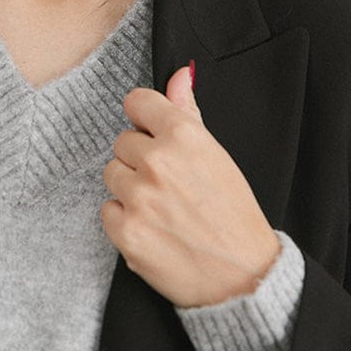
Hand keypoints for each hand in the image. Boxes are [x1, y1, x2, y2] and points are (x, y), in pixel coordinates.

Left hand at [101, 64, 279, 307]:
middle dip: (140, 160)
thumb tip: (179, 74)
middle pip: (122, 142)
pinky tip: (152, 228)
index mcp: (184, 136)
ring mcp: (139, 197)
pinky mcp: (126, 231)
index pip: (137, 102)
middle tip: (168, 184)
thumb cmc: (234, 214)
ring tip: (161, 207)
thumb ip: (189, 112)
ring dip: (130, 188)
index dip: (144, 118)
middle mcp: (158, 161)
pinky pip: (107, 209)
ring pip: (112, 174)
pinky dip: (124, 220)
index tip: (152, 132)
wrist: (243, 276)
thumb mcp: (217, 155)